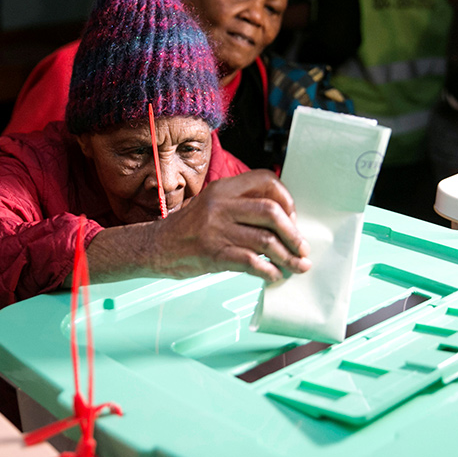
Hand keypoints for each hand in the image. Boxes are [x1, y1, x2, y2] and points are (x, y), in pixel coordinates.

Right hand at [154, 169, 310, 280]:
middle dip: (293, 233)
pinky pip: (251, 262)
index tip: (292, 218)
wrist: (155, 247)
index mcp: (223, 188)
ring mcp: (216, 229)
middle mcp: (221, 205)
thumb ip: (240, 205)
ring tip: (297, 266)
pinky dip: (269, 271)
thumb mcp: (212, 205)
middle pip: (271, 211)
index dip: (286, 199)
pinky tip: (274, 276)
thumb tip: (281, 220)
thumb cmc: (187, 228)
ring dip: (288, 256)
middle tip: (302, 248)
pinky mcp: (213, 254)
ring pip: (266, 240)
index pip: (266, 181)